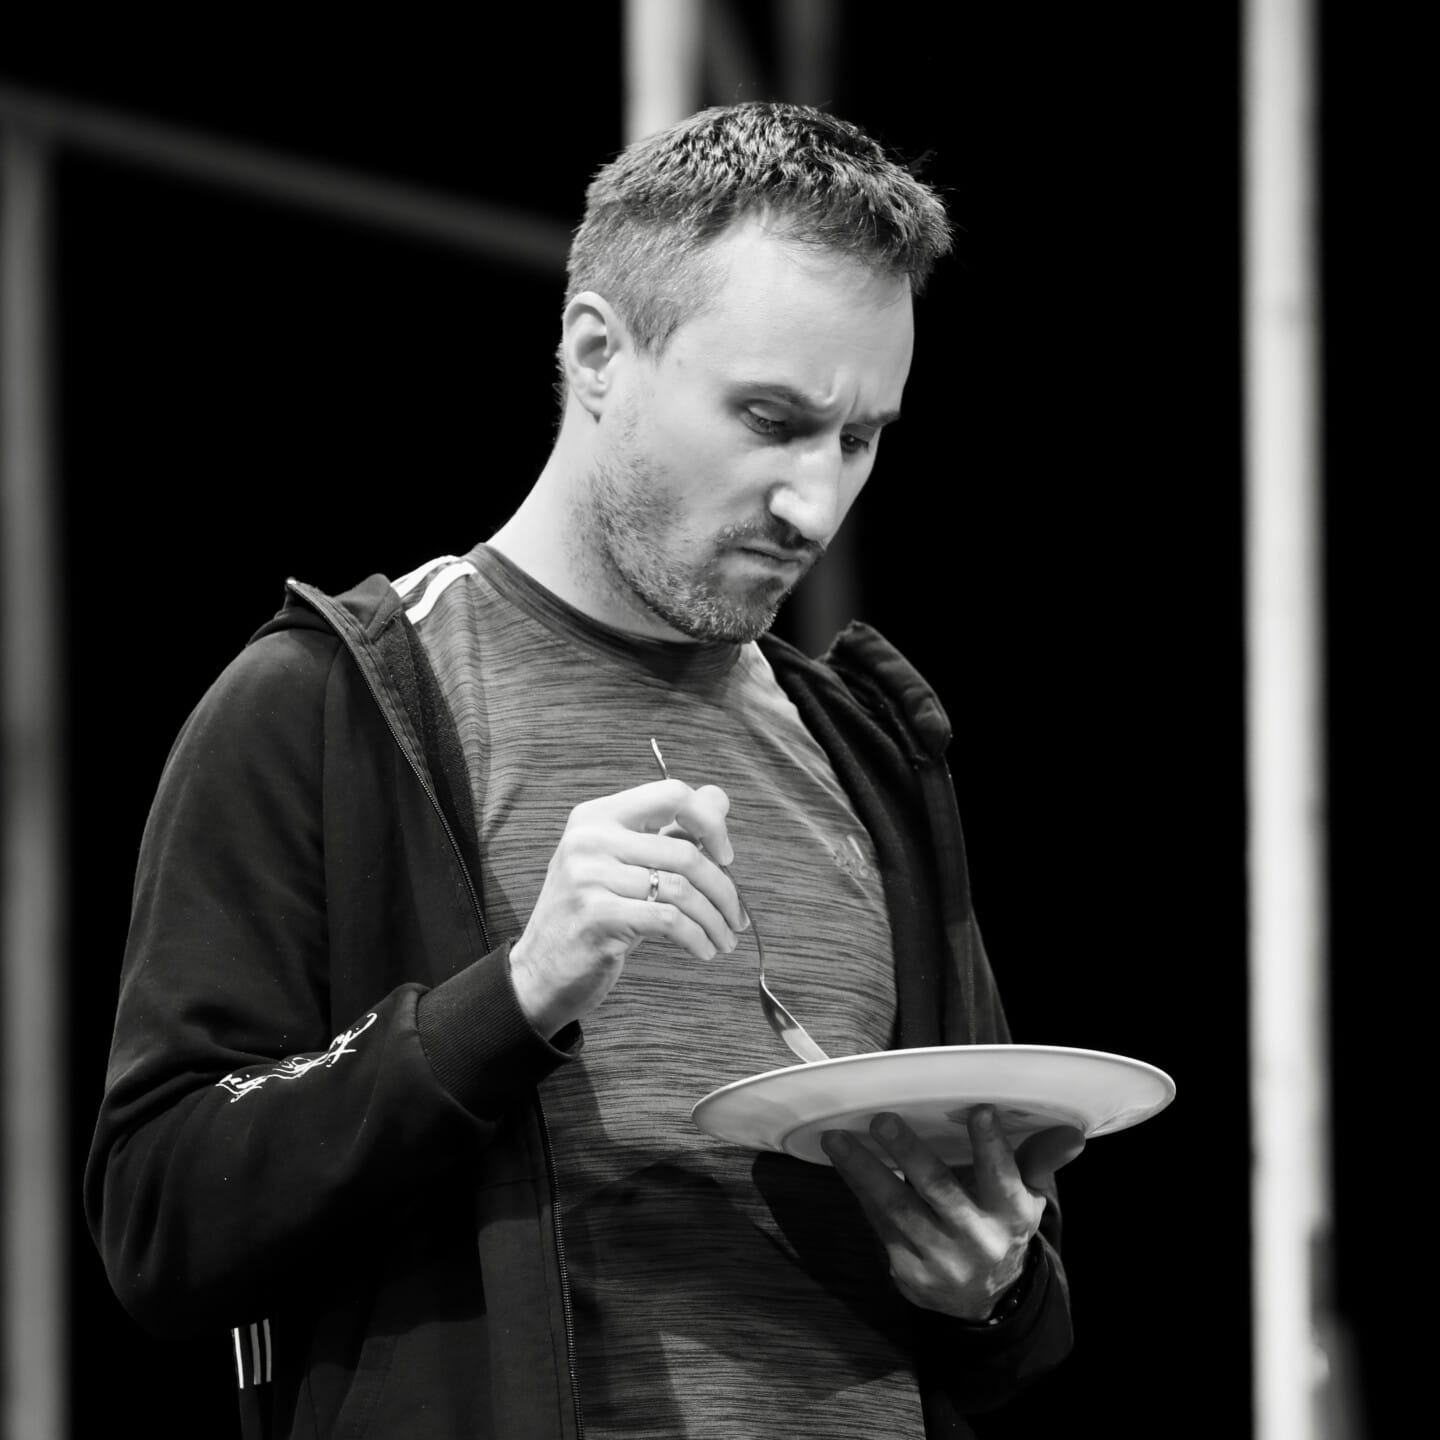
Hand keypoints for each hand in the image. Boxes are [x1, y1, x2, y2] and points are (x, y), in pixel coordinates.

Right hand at [509, 778, 746, 1036]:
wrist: (540, 972)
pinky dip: (697, 937)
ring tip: (725, 939)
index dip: (709, 822)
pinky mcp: (597, 916)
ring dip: (715, 919)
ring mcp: (589, 876)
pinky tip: (703, 950)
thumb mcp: (624, 864)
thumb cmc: (593, 915)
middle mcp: (589, 838)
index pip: (671, 794)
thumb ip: (667, 832)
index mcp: (596, 815)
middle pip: (684, 851)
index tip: (725, 856)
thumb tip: (719, 799)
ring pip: (682, 889)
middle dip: (723, 889)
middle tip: (736, 916)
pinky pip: (669, 920)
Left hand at [821, 1107, 1084, 1319]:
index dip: (991, 1147)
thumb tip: (1073, 1132)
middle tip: (882, 1120)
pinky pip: (880, 1224)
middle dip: (909, 1154)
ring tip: (839, 1139)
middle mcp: (978, 1239)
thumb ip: (1040, 1159)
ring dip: (865, 1171)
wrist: (983, 1300)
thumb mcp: (1027, 1197)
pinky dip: (860, 1191)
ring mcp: (941, 1258)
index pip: (1003, 1178)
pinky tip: (844, 1164)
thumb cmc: (1002, 1225)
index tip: (979, 1110)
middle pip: (940, 1191)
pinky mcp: (909, 1270)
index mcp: (1012, 1215)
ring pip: (898, 1209)